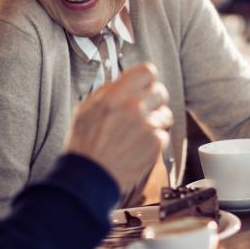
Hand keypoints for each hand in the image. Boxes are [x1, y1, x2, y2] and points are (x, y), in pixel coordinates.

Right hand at [65, 63, 172, 192]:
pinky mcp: (156, 144)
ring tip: (138, 133)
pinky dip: (154, 141)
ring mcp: (147, 125)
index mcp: (116, 95)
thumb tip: (123, 82)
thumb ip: (108, 92)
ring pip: (165, 114)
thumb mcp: (86, 109)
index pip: (147, 71)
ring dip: (155, 122)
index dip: (146, 79)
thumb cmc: (85, 145)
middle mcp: (134, 107)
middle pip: (160, 91)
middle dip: (153, 101)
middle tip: (143, 111)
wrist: (90, 177)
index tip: (144, 86)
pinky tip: (138, 147)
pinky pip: (164, 135)